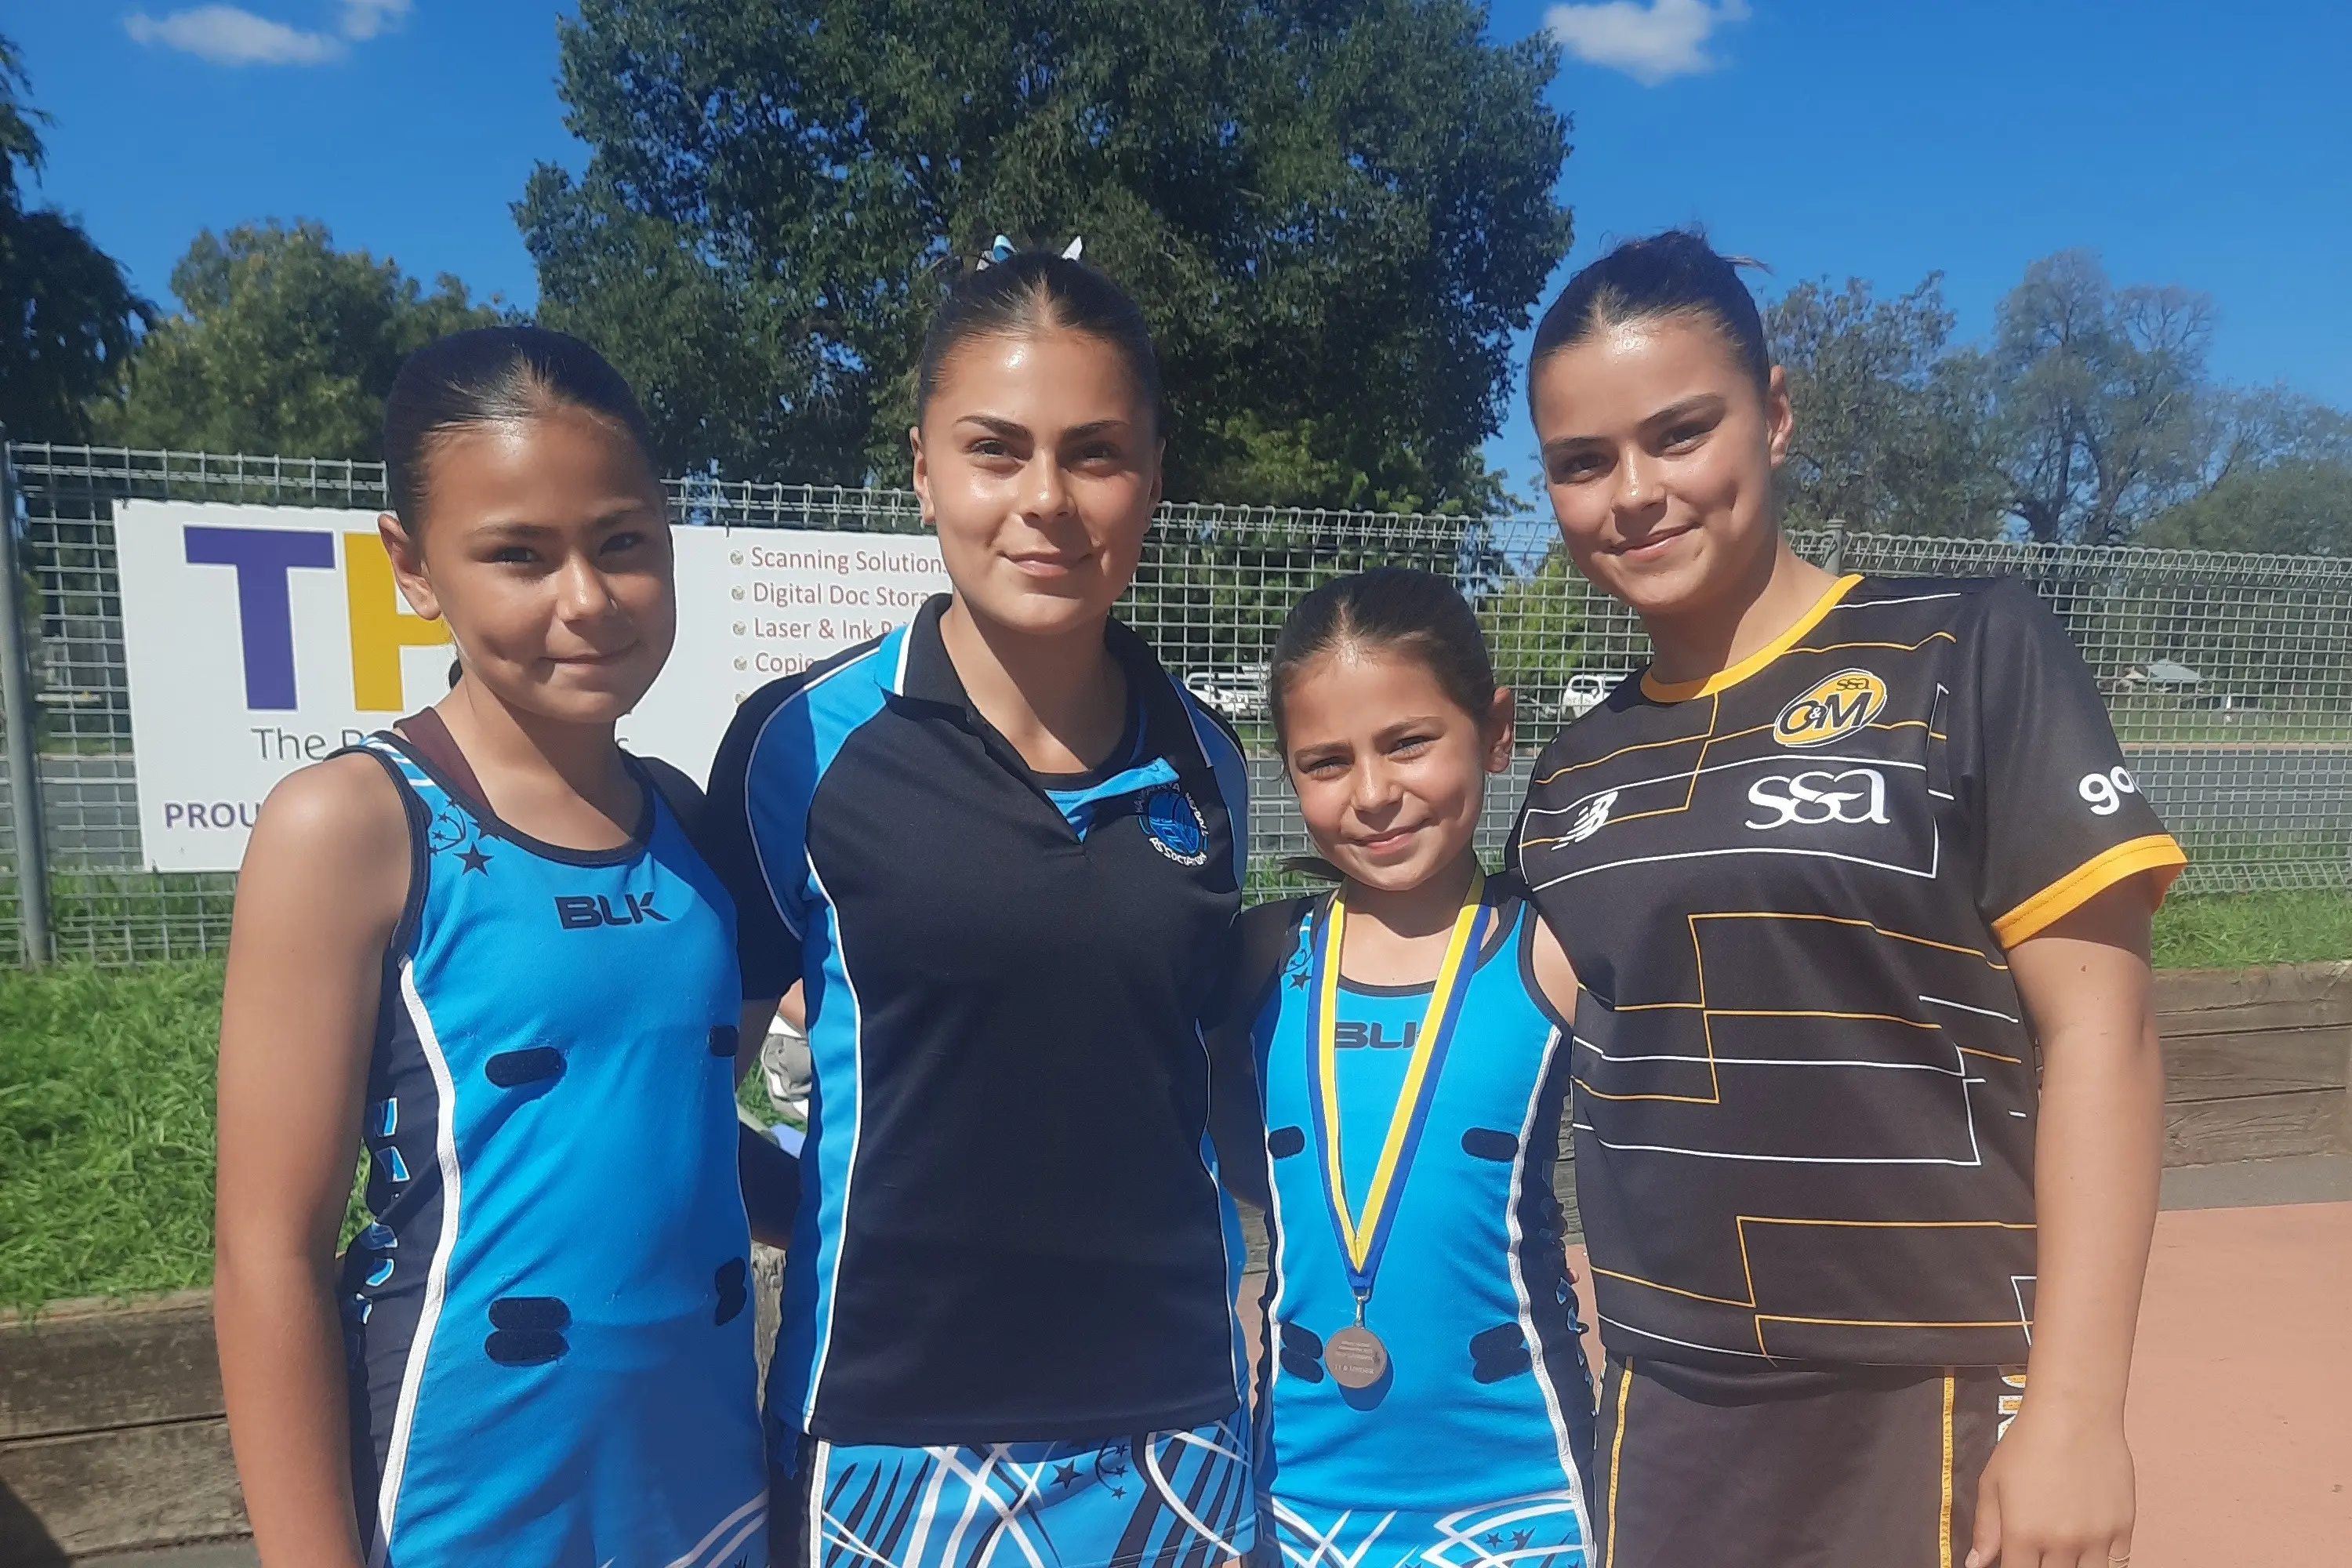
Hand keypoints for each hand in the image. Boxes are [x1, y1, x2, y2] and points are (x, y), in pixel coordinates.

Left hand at [1967, 1404, 2134, 1567]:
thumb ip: (1986, 1528)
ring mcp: (2096, 1538)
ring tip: (2062, 1553)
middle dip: (2041, 1567)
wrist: (2074, 1415)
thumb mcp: (1992, 1482)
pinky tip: (2090, 1551)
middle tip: (2038, 1551)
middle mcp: (2061, 1543)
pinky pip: (2118, 1563)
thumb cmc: (2026, 1443)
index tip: (2015, 1561)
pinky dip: (2103, 1562)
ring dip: (2072, 1567)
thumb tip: (1976, 1564)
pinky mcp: (2123, 1528)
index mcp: (2024, 1534)